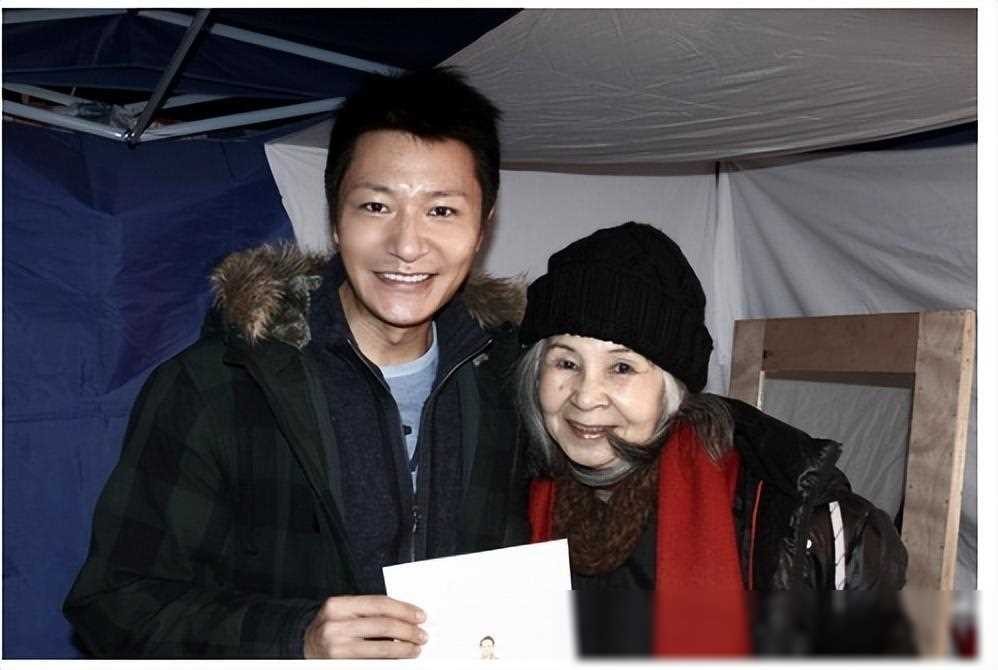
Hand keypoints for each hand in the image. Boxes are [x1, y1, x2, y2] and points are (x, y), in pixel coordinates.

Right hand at [303, 595, 427, 658]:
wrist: (304, 645)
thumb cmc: (332, 626)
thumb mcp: (345, 611)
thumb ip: (369, 612)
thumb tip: (406, 617)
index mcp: (338, 605)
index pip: (379, 604)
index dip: (403, 610)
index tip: (420, 616)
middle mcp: (334, 625)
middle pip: (382, 625)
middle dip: (407, 630)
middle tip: (422, 635)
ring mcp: (336, 648)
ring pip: (379, 648)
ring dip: (403, 649)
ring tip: (415, 648)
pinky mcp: (340, 665)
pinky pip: (371, 663)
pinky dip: (389, 661)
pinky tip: (399, 659)